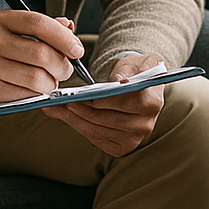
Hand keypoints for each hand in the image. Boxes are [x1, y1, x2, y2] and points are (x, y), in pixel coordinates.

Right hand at [0, 11, 83, 109]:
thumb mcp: (8, 30)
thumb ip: (40, 27)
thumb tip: (69, 27)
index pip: (38, 23)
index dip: (63, 37)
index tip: (77, 49)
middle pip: (41, 54)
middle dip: (62, 65)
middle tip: (66, 70)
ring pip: (36, 78)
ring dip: (52, 83)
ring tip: (51, 81)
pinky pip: (24, 94)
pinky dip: (37, 94)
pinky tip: (36, 90)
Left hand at [42, 52, 166, 155]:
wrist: (140, 86)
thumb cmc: (136, 71)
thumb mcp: (135, 61)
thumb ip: (128, 69)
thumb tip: (119, 81)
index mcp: (152, 101)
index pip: (121, 101)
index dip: (98, 98)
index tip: (79, 94)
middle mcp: (145, 125)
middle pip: (104, 118)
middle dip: (79, 108)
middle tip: (59, 100)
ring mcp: (133, 139)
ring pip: (95, 129)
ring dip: (73, 118)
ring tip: (56, 107)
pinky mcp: (120, 147)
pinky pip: (94, 137)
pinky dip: (77, 125)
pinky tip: (65, 115)